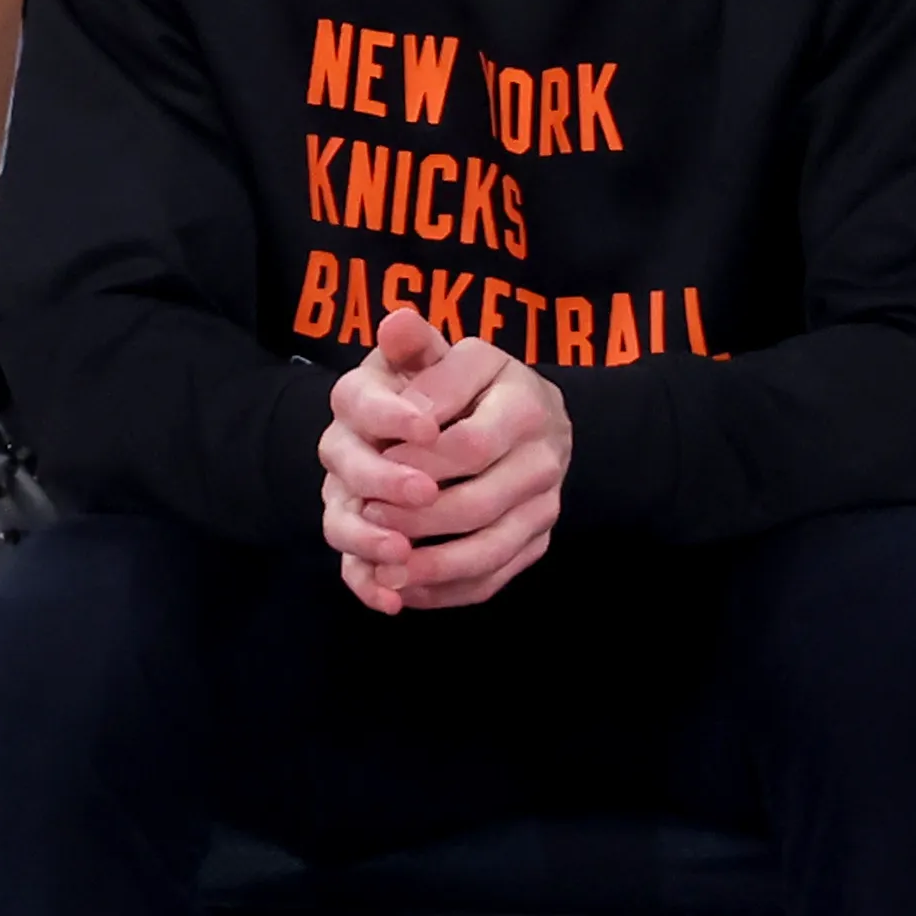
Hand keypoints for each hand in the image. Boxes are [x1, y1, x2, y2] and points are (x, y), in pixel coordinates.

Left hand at [318, 309, 571, 613]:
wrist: (520, 415)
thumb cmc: (461, 384)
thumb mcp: (441, 356)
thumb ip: (416, 345)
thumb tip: (395, 325)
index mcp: (522, 399)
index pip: (467, 443)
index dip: (414, 460)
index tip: (375, 462)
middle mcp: (546, 451)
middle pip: (477, 501)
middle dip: (416, 515)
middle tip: (368, 514)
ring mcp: (546, 499)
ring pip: (489, 546)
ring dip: (431, 564)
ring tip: (383, 566)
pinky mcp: (538, 537)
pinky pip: (495, 575)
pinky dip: (447, 590)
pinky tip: (404, 588)